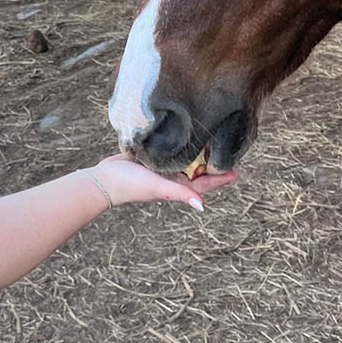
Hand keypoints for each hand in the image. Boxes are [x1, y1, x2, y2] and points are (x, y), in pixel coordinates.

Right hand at [91, 153, 237, 210]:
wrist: (104, 179)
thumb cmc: (132, 185)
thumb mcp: (159, 187)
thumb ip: (180, 193)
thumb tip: (202, 206)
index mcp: (177, 185)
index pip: (205, 182)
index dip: (221, 177)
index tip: (237, 170)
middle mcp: (172, 177)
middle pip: (197, 169)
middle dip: (211, 161)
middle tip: (226, 147)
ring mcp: (161, 168)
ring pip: (184, 159)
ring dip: (197, 151)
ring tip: (210, 139)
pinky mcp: (150, 158)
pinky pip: (170, 152)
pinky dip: (179, 145)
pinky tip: (184, 135)